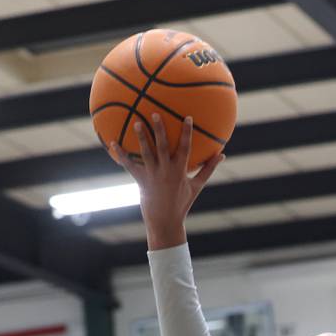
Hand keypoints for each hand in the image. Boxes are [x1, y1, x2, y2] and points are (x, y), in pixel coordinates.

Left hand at [111, 114, 223, 249]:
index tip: (187, 118)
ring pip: (146, 153)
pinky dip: (121, 155)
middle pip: (163, 146)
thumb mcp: (196, 187)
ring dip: (142, 138)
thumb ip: (208, 169)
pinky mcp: (141, 181)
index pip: (185, 148)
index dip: (186, 133)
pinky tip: (113, 143)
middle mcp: (166, 171)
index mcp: (180, 171)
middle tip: (155, 113)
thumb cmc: (182, 204)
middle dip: (160, 129)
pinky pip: (129, 165)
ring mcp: (153, 176)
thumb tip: (222, 155)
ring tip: (136, 122)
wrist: (165, 222)